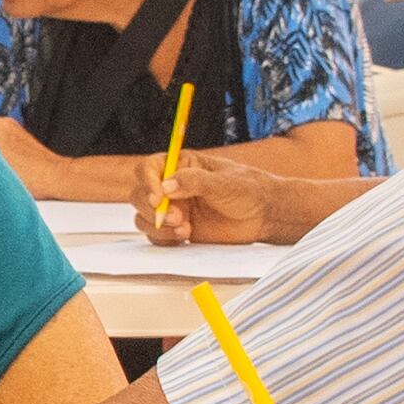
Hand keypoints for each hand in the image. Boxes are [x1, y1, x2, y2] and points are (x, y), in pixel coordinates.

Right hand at [139, 160, 299, 245]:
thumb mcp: (224, 181)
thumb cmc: (248, 190)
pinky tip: (184, 238)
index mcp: (181, 165)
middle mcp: (172, 186)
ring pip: (144, 217)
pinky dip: (163, 239)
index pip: (149, 168)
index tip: (157, 198)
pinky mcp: (178, 230)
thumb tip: (166, 186)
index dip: (147, 182)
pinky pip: (156, 236)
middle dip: (153, 209)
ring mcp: (174, 209)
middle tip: (176, 218)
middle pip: (140, 195)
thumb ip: (195, 181)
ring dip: (158, 227)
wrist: (264, 216)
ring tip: (184, 230)